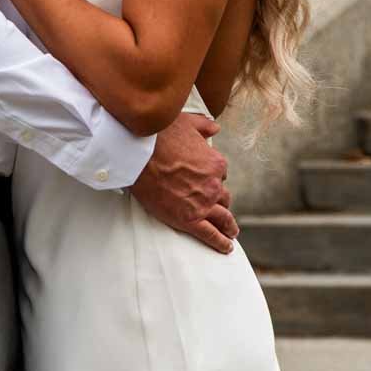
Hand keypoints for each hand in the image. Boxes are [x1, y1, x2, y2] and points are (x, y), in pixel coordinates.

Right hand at [130, 113, 237, 254]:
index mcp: (216, 163)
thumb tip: (215, 127)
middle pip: (223, 197)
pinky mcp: (189, 219)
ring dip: (229, 226)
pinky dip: (220, 242)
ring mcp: (203, 204)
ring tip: (231, 232)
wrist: (139, 155)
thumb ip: (204, 125)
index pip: (221, 175)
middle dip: (221, 202)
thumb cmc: (160, 135)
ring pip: (223, 218)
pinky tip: (226, 247)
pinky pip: (210, 234)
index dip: (214, 178)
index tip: (207, 181)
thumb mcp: (188, 123)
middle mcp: (214, 185)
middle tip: (221, 210)